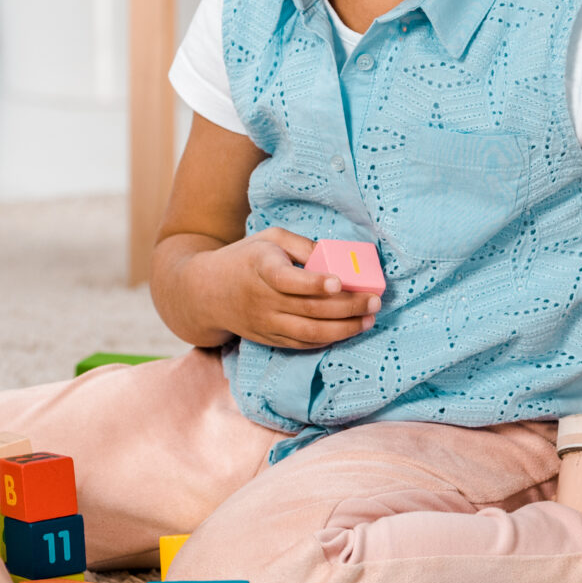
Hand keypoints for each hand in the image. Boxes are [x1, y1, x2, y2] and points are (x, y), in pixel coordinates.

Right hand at [198, 227, 378, 350]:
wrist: (206, 293)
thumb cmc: (245, 258)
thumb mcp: (269, 238)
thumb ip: (302, 244)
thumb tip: (337, 256)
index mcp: (262, 268)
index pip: (288, 280)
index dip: (314, 283)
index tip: (339, 282)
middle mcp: (263, 300)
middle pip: (310, 310)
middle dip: (347, 307)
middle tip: (375, 301)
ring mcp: (266, 324)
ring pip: (310, 334)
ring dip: (344, 329)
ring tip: (369, 320)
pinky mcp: (269, 339)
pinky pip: (303, 344)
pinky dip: (328, 340)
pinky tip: (348, 330)